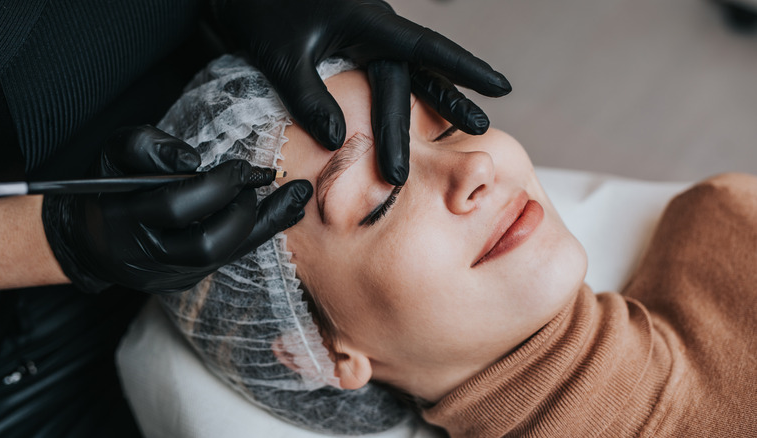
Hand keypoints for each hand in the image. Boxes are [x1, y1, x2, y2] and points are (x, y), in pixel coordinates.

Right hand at [41, 125, 312, 293]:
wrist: (91, 240)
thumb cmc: (106, 190)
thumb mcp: (113, 155)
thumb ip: (147, 147)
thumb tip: (192, 160)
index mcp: (125, 221)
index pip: (176, 207)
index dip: (215, 185)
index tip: (241, 167)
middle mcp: (150, 256)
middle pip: (206, 244)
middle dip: (241, 210)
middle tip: (256, 180)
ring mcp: (172, 274)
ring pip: (225, 257)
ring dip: (262, 224)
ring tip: (290, 197)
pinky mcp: (189, 280)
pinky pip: (232, 258)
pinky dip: (262, 233)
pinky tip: (288, 212)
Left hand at [210, 0, 510, 184]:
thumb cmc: (259, 11)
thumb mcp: (282, 55)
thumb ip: (310, 96)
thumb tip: (340, 141)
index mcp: (366, 20)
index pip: (425, 48)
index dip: (465, 69)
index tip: (500, 87)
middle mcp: (373, 28)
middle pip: (402, 82)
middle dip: (403, 129)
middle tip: (400, 176)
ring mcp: (361, 37)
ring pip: (401, 79)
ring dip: (425, 107)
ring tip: (464, 129)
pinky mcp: (346, 47)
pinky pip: (378, 77)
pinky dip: (392, 100)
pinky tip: (408, 119)